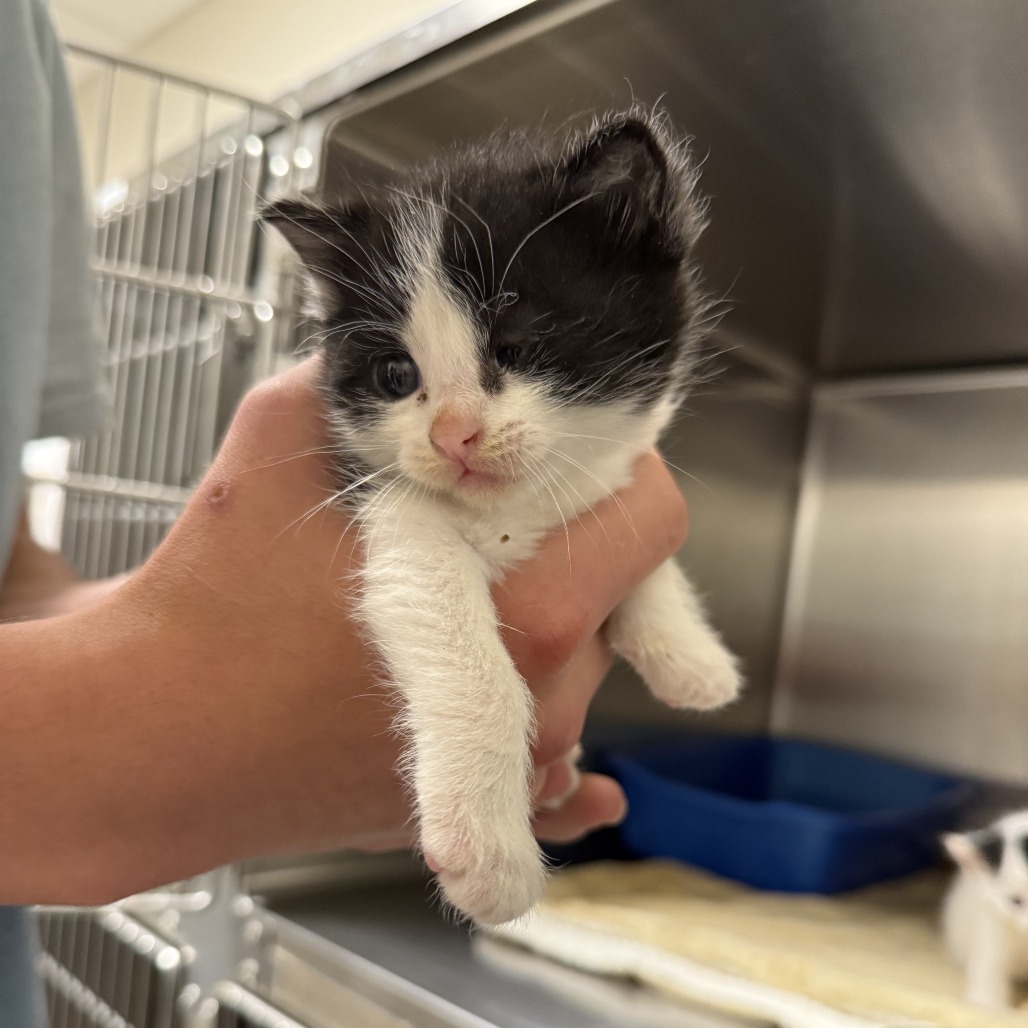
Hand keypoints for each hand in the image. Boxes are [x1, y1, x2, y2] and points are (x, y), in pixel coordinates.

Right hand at [0, 357, 686, 902]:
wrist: (152, 738)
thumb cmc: (216, 593)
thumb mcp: (287, 439)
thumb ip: (378, 379)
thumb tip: (423, 342)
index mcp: (530, 613)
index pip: (654, 521)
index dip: (617, 471)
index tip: (563, 460)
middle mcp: (547, 708)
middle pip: (623, 594)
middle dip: (575, 545)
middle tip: (498, 522)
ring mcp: (517, 774)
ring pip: (583, 663)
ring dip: (546, 620)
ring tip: (454, 598)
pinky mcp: (477, 807)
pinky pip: (557, 766)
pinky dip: (548, 728)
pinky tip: (549, 730)